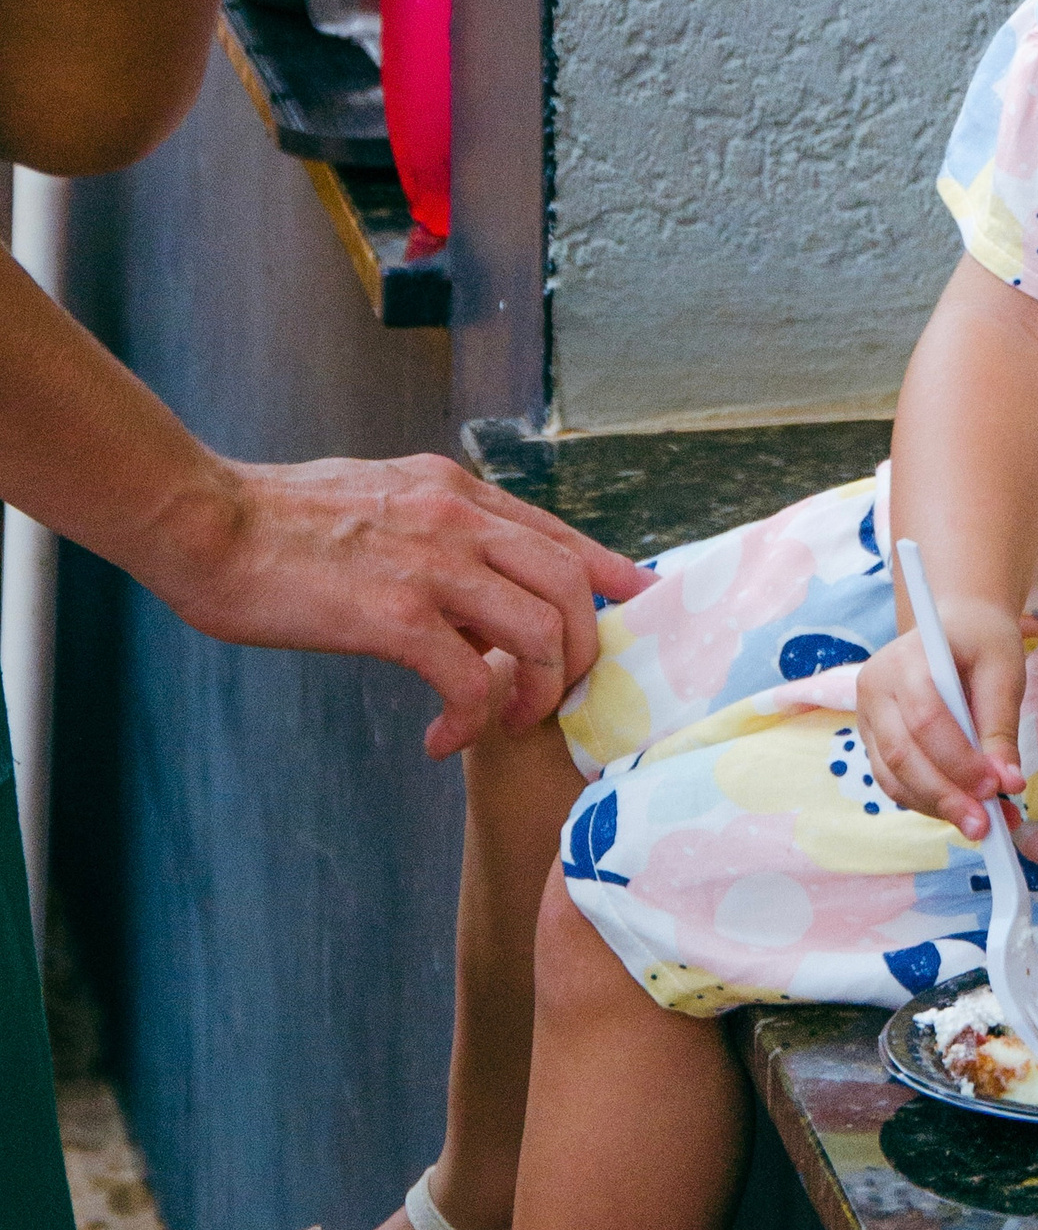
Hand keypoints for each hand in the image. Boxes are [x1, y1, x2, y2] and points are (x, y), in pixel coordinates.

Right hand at [144, 455, 652, 759]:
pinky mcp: (394, 614)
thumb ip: (436, 535)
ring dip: (536, 693)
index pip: (560, 533)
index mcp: (455, 490)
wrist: (207, 522)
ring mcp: (432, 564)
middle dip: (578, 653)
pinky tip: (442, 738)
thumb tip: (474, 594)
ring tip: (502, 722)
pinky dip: (472, 719)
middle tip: (550, 699)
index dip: (609, 574)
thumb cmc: (279, 521)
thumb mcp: (381, 501)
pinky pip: (470, 679)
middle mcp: (458, 518)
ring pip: (540, 631)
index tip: (639, 604)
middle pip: (571, 585)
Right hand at [854, 602, 1027, 837]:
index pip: (925, 719)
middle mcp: (874, 688)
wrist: (955, 627)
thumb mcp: (1003, 670)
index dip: (959, 759)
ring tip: (981, 824)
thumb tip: (1007, 783)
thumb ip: (1001, 727)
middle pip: (902, 755)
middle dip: (945, 796)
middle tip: (986, 823)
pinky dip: (928, 802)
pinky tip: (962, 809)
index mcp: (905, 659)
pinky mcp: (874, 741)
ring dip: (937, 807)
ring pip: (893, 778)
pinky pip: (895, 782)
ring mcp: (867, 717)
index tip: (995, 785)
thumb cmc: (980, 642)